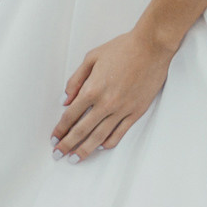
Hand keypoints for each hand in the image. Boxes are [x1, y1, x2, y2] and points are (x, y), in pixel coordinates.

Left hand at [52, 28, 174, 160]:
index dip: (60, 129)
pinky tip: (100, 147)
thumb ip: (76, 80)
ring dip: (85, 150)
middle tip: (58, 154)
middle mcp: (105, 103)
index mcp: (92, 89)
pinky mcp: (136, 112)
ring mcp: (122, 110)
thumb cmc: (122, 48)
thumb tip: (65, 100)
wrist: (151, 47)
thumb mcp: (92, 57)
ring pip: (99, 137)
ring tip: (75, 158)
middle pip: (81, 130)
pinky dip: (108, 143)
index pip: (70, 116)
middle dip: (67, 145)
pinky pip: (119, 133)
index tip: (54, 138)